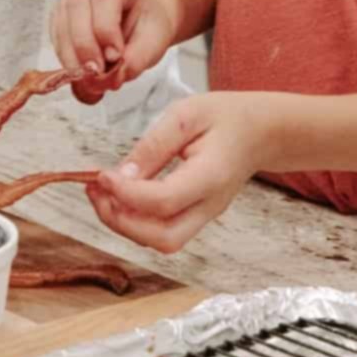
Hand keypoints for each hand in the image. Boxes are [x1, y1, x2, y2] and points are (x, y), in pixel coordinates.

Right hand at [50, 0, 177, 103]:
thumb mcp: (155, 42)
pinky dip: (64, 53)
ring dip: (71, 52)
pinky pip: (55, 31)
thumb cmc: (149, 25)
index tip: (115, 57)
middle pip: (77, 3)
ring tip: (87, 76)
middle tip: (95, 72)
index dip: (105, 29)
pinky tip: (77, 69)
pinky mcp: (60, 8)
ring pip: (62, 18)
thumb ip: (137, 59)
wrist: (141, 19)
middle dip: (84, 43)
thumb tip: (109, 78)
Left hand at [87, 92, 273, 252]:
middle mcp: (210, 205)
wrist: (261, 131)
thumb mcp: (186, 114)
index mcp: (211, 176)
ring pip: (162, 242)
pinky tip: (119, 196)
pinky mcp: (197, 215)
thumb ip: (153, 145)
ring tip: (101, 193)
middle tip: (95, 191)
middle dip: (121, 222)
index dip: (126, 194)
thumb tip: (120, 174)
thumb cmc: (226, 117)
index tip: (101, 175)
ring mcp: (205, 215)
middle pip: (163, 238)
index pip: (163, 201)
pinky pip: (164, 232)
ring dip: (125, 225)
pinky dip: (136, 221)